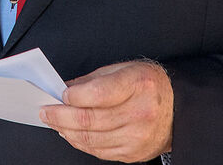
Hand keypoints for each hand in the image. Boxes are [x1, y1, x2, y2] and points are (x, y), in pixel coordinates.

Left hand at [40, 60, 173, 161]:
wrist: (177, 108)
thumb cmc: (147, 84)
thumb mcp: (122, 69)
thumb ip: (92, 80)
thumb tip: (63, 90)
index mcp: (137, 85)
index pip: (98, 94)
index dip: (73, 96)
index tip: (59, 94)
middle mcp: (140, 112)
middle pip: (90, 120)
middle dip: (60, 116)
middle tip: (45, 111)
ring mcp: (138, 136)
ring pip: (91, 139)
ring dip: (66, 131)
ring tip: (54, 122)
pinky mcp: (134, 153)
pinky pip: (99, 151)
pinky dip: (80, 142)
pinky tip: (71, 133)